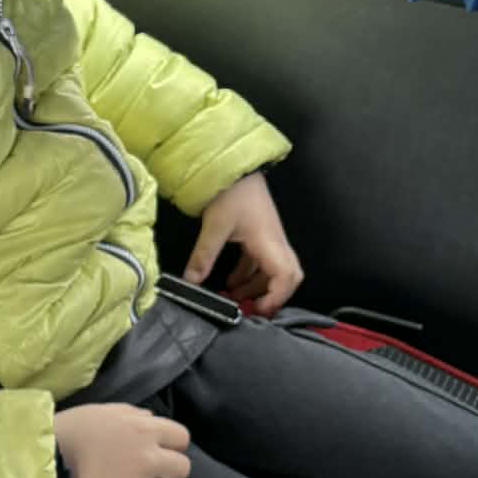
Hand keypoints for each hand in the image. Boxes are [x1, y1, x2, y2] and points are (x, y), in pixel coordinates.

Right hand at [54, 403, 190, 477]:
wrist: (40, 458)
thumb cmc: (70, 430)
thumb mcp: (102, 411)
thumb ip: (133, 414)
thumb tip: (153, 421)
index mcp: (144, 431)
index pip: (182, 438)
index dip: (172, 443)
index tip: (158, 448)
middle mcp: (146, 460)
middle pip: (182, 469)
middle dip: (167, 468)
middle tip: (148, 470)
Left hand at [184, 174, 302, 315]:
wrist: (234, 167)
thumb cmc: (231, 191)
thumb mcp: (214, 226)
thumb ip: (203, 256)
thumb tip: (190, 282)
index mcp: (269, 242)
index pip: (286, 277)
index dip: (276, 298)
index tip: (257, 310)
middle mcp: (275, 242)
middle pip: (287, 278)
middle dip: (271, 297)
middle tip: (250, 310)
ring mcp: (269, 238)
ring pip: (271, 272)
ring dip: (255, 288)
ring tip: (232, 299)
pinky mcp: (259, 235)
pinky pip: (259, 262)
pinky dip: (248, 275)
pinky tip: (230, 282)